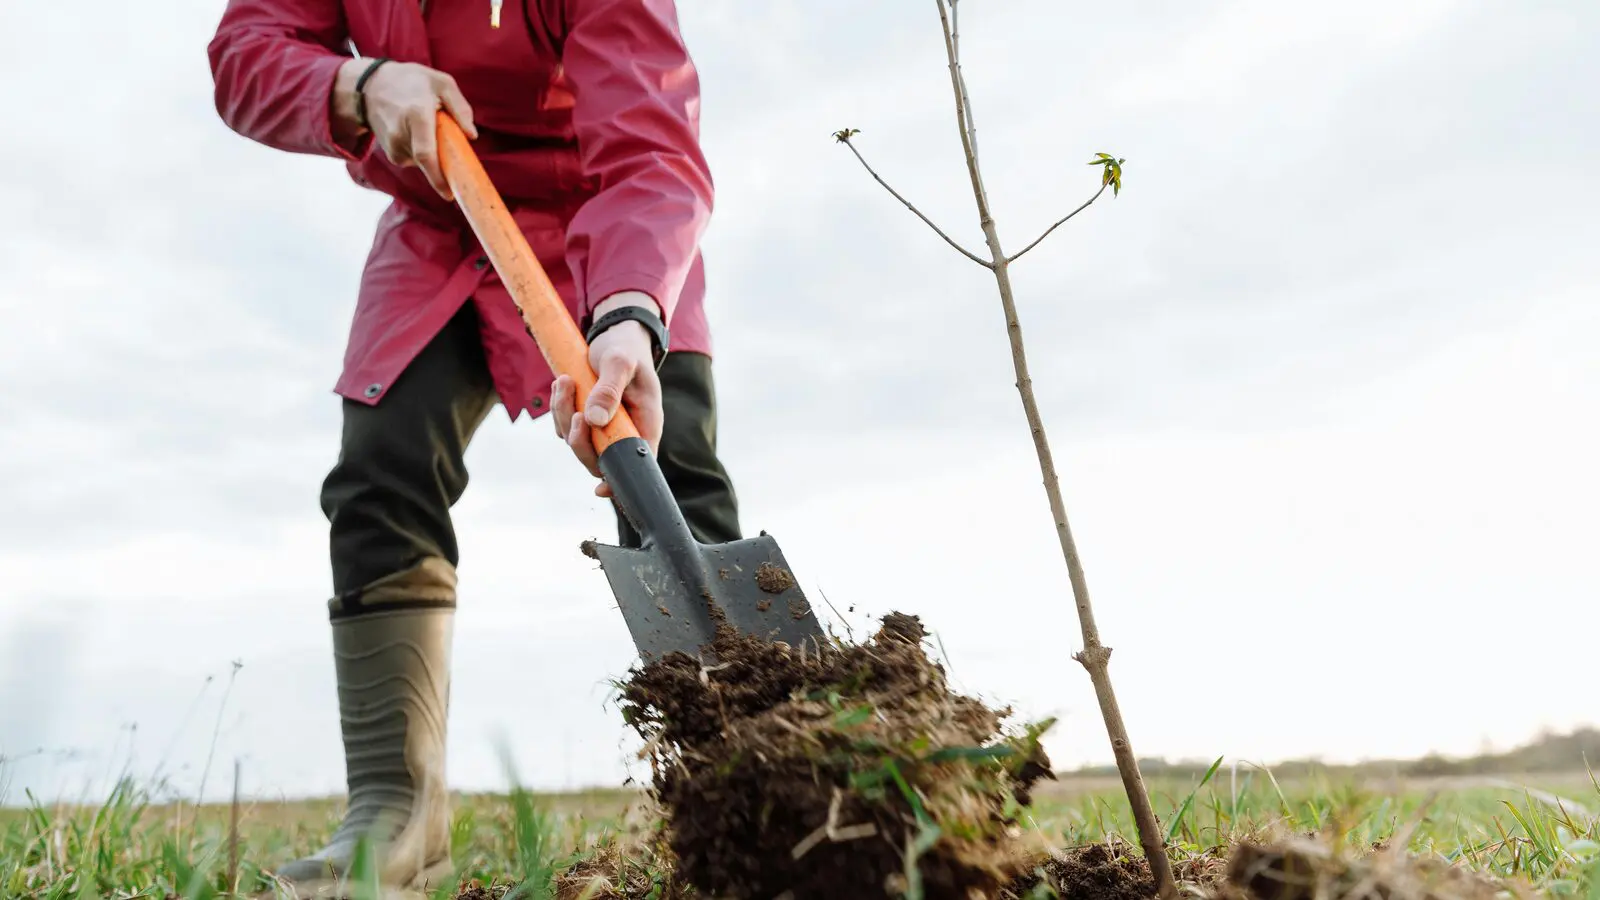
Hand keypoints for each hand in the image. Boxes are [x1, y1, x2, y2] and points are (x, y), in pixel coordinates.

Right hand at [333, 58, 477, 199]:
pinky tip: (416, 132)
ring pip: (424, 162)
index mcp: (416, 115)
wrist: (370, 86)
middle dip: (444, 166)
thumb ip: (460, 107)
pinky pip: (415, 160)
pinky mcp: (390, 153)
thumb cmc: (412, 81)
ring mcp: (392, 146)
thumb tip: (472, 136)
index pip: (426, 155)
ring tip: (427, 127)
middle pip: (427, 163)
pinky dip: (423, 151)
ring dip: (434, 152)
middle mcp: (401, 134)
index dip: (437, 178)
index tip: (449, 194)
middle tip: (454, 159)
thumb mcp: (441, 82)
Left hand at [550, 294, 664, 497]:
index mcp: (645, 424)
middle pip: (599, 459)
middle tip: (574, 410)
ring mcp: (605, 427)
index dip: (620, 480)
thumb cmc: (625, 350)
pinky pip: (566, 426)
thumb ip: (609, 389)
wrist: (616, 335)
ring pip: (578, 441)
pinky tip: (564, 384)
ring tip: (565, 381)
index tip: (601, 488)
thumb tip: (594, 420)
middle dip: (579, 439)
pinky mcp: (588, 419)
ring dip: (564, 414)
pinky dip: (560, 407)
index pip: (637, 463)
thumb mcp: (620, 363)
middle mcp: (625, 431)